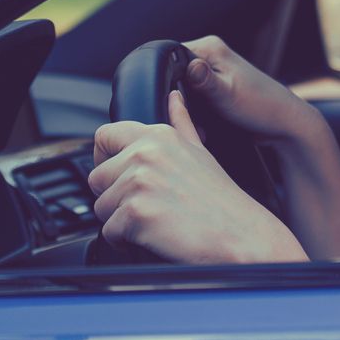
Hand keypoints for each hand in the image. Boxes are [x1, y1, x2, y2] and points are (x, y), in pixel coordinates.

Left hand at [88, 90, 306, 263]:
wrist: (242, 237)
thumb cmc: (223, 200)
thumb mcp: (201, 151)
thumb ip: (181, 123)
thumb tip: (175, 97)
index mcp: (158, 135)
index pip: (104, 136)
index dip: (104, 159)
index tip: (117, 175)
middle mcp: (145, 153)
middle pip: (97, 177)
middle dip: (114, 197)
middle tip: (146, 207)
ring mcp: (139, 182)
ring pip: (101, 207)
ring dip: (120, 221)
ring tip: (154, 223)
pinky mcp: (136, 213)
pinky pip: (108, 231)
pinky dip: (125, 241)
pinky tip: (153, 237)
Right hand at [183, 36, 323, 147]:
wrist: (282, 123)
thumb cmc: (259, 106)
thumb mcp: (227, 94)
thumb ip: (205, 80)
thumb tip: (190, 65)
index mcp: (210, 47)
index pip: (170, 57)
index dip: (167, 81)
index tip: (174, 103)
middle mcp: (209, 55)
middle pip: (174, 75)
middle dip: (178, 100)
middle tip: (192, 120)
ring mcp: (212, 72)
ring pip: (182, 90)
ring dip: (187, 110)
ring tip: (201, 126)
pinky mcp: (215, 88)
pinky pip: (194, 99)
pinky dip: (196, 113)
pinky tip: (205, 127)